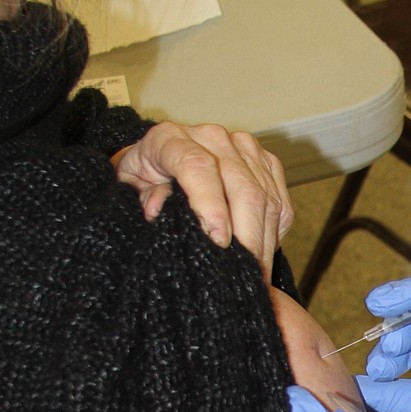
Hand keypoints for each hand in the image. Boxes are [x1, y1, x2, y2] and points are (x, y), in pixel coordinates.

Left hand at [114, 121, 292, 277]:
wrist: (160, 164)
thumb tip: (158, 210)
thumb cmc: (142, 183)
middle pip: (243, 187)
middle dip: (247, 237)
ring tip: (255, 275)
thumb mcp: (130, 191)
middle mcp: (211, 137)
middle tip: (245, 275)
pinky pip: (280, 202)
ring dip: (264, 242)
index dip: (210, 205)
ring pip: (266, 198)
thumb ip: (143, 198)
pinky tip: (261, 253)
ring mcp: (243, 147)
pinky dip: (274, 232)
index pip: (197, 166)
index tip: (218, 242)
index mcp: (170, 138)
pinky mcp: (266, 162)